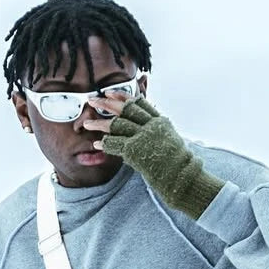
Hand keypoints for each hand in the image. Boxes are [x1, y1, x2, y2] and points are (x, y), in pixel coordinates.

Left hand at [82, 95, 224, 221]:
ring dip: (99, 123)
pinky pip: (115, 143)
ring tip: (86, 123)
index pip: (140, 103)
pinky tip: (96, 143)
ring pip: (117, 124)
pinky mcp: (135, 150)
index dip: (123, 97)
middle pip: (125, 109)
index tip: (110, 92)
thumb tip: (149, 131)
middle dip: (106, 103)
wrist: (182, 176)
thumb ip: (158, 133)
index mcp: (160, 121)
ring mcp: (143, 137)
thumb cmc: (178, 164)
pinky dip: (105, 143)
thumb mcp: (171, 141)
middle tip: (92, 100)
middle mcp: (151, 125)